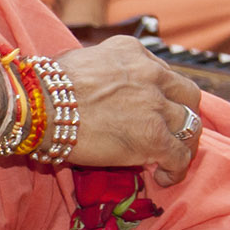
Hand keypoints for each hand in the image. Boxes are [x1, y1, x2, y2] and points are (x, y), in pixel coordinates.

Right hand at [56, 37, 202, 186]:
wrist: (39, 107)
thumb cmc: (43, 88)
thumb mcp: (79, 61)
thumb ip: (98, 71)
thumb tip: (91, 86)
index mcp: (131, 51)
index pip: (160, 71)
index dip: (160, 92)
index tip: (151, 106)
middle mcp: (150, 74)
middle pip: (186, 94)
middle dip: (183, 112)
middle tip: (172, 129)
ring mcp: (155, 106)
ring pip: (190, 124)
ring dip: (184, 142)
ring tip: (172, 157)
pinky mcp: (154, 137)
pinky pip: (179, 156)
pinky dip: (177, 169)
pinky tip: (165, 177)